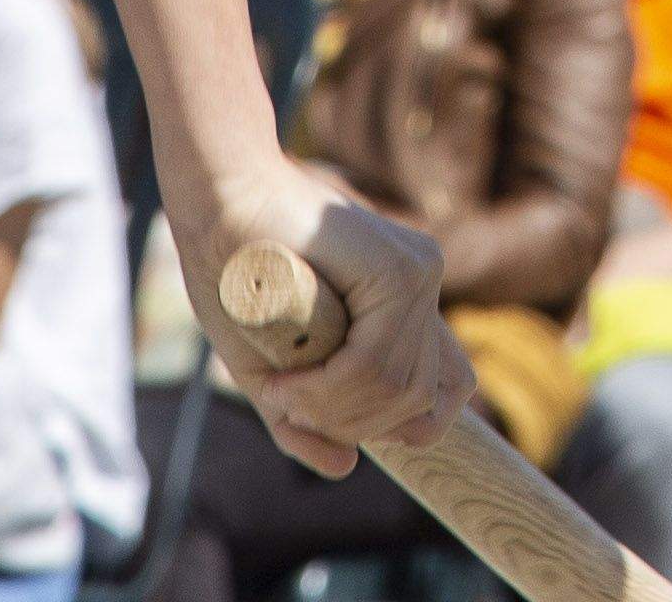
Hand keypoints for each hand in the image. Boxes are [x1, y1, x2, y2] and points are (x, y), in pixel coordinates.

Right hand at [192, 166, 466, 481]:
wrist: (220, 204)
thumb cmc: (241, 278)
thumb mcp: (275, 366)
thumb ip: (307, 415)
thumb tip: (347, 466)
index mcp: (409, 301)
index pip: (451, 386)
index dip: (407, 425)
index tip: (339, 422)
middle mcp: (424, 283)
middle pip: (420, 398)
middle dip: (352, 423)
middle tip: (289, 407)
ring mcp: (419, 272)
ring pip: (399, 387)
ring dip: (333, 409)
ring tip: (280, 394)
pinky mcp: (399, 268)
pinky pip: (376, 361)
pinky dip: (329, 387)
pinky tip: (288, 384)